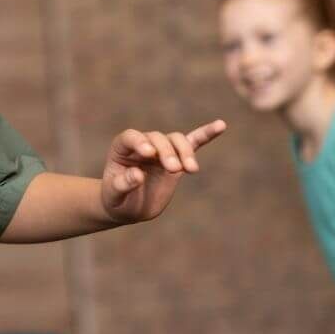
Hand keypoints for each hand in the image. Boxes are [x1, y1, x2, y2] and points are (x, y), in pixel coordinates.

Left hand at [100, 121, 227, 224]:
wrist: (129, 207)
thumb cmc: (116, 200)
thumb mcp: (114, 195)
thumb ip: (122, 185)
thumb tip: (137, 174)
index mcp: (122, 148)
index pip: (132, 137)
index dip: (140, 142)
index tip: (149, 153)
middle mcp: (143, 144)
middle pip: (158, 138)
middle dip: (168, 152)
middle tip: (174, 170)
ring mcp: (161, 150)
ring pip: (176, 140)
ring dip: (185, 152)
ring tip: (191, 170)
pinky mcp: (177, 159)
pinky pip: (193, 142)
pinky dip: (206, 134)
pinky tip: (221, 125)